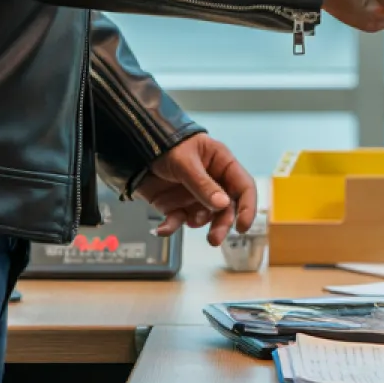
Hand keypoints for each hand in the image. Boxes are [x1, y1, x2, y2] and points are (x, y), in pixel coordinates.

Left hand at [134, 133, 256, 246]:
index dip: (247, 207)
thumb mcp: (185, 161)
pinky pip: (178, 221)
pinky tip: (163, 229)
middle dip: (222, 224)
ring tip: (188, 220)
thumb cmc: (167, 144)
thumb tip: (223, 204)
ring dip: (198, 223)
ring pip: (205, 217)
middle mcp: (212, 182)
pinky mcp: (176, 206)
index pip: (243, 187)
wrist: (136, 148)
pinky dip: (171, 226)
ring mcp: (194, 196)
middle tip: (214, 238)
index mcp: (221, 164)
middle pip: (226, 208)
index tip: (243, 226)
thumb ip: (203, 184)